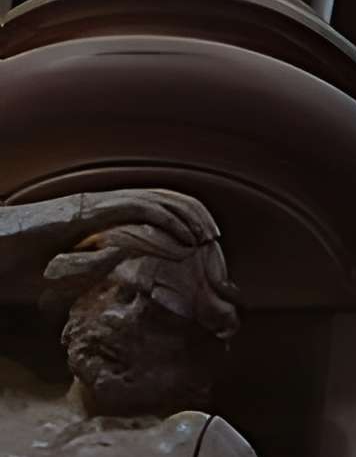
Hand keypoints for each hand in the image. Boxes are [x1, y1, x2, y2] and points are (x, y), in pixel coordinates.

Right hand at [68, 189, 217, 248]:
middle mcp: (129, 197)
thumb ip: (132, 244)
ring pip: (167, 202)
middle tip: (214, 236)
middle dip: (199, 216)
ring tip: (204, 239)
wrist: (40, 229)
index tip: (211, 233)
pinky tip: (185, 241)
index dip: (196, 214)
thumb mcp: (109, 241)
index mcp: (131, 202)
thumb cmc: (72, 239)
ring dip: (191, 220)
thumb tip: (154, 259)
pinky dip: (173, 225)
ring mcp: (121, 199)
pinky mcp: (113, 207)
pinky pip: (151, 211)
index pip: (174, 200)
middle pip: (176, 199)